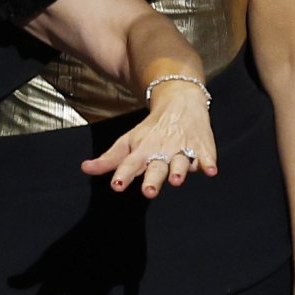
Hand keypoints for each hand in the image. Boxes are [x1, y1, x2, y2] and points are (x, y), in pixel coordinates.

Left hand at [85, 80, 219, 194]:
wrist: (180, 101)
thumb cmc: (152, 129)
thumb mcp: (129, 141)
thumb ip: (109, 159)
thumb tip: (85, 169)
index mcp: (143, 150)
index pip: (131, 164)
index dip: (124, 174)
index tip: (117, 185)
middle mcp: (162, 151)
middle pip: (157, 167)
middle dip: (153, 179)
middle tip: (148, 192)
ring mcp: (183, 149)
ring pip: (180, 162)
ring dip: (178, 170)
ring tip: (176, 180)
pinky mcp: (202, 148)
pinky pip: (206, 157)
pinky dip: (208, 162)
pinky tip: (210, 170)